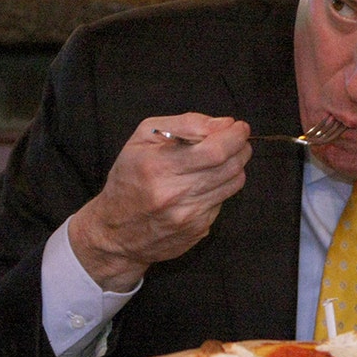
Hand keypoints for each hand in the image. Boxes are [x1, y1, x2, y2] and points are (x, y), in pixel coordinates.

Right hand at [68, 114, 250, 290]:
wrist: (115, 233)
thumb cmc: (128, 179)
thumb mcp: (142, 139)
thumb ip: (185, 124)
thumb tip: (224, 124)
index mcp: (159, 167)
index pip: (214, 151)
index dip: (234, 136)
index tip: (239, 126)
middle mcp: (175, 195)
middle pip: (229, 166)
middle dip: (241, 147)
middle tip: (238, 139)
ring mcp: (189, 216)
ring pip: (233, 184)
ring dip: (236, 165)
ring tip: (225, 157)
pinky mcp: (198, 230)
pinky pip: (223, 201)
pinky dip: (221, 187)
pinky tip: (205, 183)